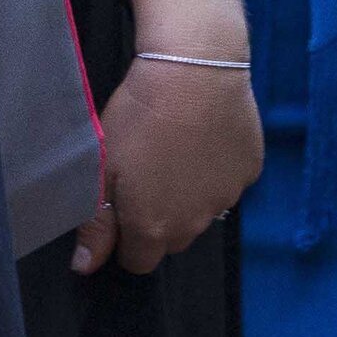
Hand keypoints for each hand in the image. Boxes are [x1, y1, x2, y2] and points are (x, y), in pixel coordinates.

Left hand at [72, 55, 263, 275]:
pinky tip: (206, 136)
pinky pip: (229, 181)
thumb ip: (96, 223)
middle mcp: (195, 223)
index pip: (139, 261)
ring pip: (204, 210)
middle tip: (148, 172)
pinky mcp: (251, 169)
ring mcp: (228, 197)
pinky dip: (217, 168)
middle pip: (174, 238)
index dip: (126, 238)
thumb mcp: (104, 166)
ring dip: (191, 194)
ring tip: (178, 148)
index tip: (122, 205)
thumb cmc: (139, 117)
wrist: (193, 69)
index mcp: (154, 228)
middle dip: (160, 217)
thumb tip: (85, 266)